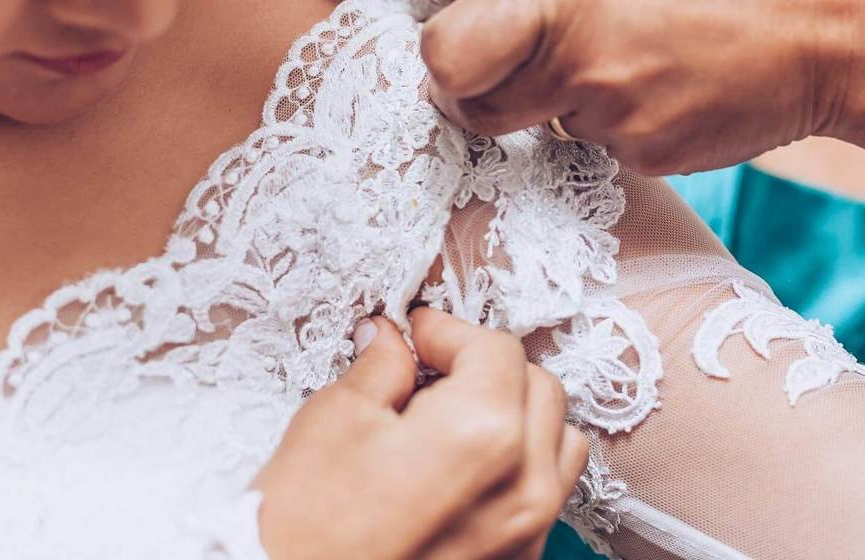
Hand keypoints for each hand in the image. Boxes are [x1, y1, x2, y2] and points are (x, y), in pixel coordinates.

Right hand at [252, 310, 588, 559]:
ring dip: (520, 416)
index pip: (496, 349)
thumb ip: (382, 367)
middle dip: (488, 368)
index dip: (451, 331)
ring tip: (458, 418)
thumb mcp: (335, 419)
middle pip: (539, 387)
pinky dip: (521, 466)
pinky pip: (548, 495)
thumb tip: (393, 340)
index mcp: (482, 434)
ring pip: (559, 440)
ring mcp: (526, 533)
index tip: (418, 335)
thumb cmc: (304, 526)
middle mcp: (522, 485)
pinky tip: (466, 469)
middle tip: (431, 371)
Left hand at [421, 0, 864, 175]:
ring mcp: (617, 123)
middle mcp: (582, 66)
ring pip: (547, 128)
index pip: (445, 59)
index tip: (460, 54)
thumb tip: (486, 30)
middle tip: (528, 65)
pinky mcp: (653, 160)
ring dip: (567, 103)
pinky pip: (603, 149)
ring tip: (637, 58)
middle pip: (479, 111)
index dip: (443, 62)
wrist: (837, 26)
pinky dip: (620, 124)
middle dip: (489, 93)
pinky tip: (670, 86)